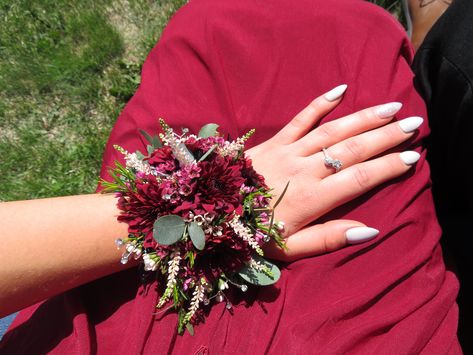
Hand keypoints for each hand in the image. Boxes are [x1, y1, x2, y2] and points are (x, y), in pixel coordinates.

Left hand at [246, 85, 422, 260]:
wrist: (207, 209)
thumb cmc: (250, 233)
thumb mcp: (288, 248)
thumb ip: (328, 239)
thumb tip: (369, 230)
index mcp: (311, 199)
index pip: (359, 178)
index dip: (387, 167)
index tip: (412, 157)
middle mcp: (304, 170)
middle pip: (352, 149)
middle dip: (386, 136)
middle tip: (415, 124)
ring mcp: (288, 151)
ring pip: (332, 131)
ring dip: (364, 117)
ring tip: (391, 106)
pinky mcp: (273, 141)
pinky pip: (299, 118)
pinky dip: (319, 104)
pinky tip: (340, 90)